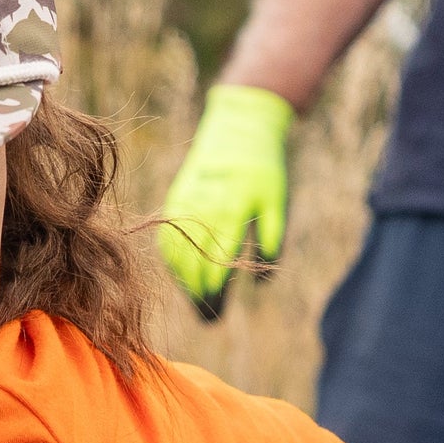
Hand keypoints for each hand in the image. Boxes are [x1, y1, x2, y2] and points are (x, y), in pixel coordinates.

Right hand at [159, 85, 293, 319]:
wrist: (236, 129)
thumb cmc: (263, 167)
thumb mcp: (276, 199)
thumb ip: (271, 236)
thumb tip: (265, 276)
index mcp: (228, 209)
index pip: (215, 255)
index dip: (212, 284)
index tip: (213, 305)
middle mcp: (201, 207)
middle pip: (192, 258)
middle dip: (196, 287)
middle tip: (205, 312)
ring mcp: (183, 203)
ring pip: (175, 248)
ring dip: (181, 275)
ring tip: (193, 296)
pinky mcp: (175, 199)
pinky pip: (167, 234)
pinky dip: (171, 256)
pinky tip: (180, 271)